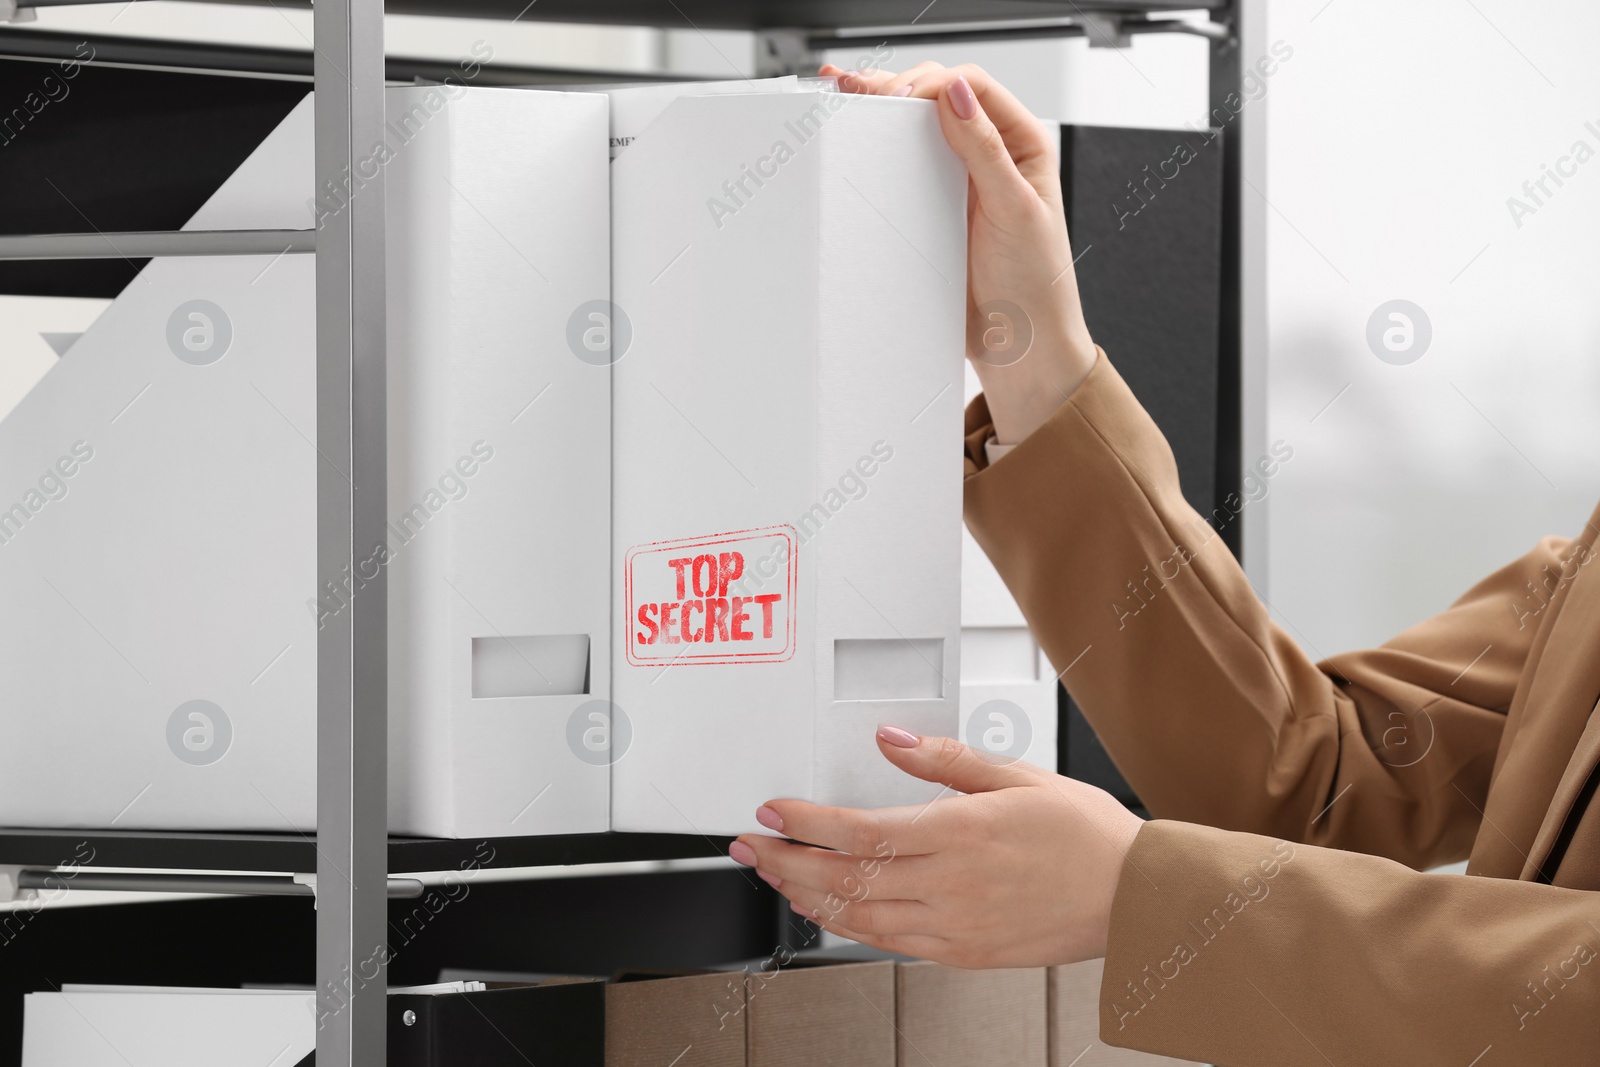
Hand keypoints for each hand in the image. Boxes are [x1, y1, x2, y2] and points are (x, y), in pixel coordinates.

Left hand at [729, 725, 1144, 967]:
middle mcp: (952, 885)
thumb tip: (890, 740)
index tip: (772, 812)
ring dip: (807, 897)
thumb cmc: (1085, 836)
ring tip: (776, 877)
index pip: (860, 832)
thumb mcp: (1018, 776)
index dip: (805, 825)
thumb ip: (944, 760)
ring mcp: (955, 926)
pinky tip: (832, 910)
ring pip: (859, 917)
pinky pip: (890, 943)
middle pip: (845, 878)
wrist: (1134, 898)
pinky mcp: (963, 953)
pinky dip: (849, 926)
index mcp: (962, 835)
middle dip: (786, 862)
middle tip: (750, 846)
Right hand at [821, 62, 1098, 445]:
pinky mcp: (934, 207)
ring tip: (844, 95)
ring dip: (881, 110)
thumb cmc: (1034, 284)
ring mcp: (959, 180)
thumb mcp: (1015, 210)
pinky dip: (878, 149)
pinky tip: (854, 132)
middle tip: (856, 90)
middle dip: (897, 87)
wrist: (1019, 346)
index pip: (972, 89)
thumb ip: (985, 150)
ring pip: (917, 129)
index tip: (898, 99)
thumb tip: (955, 93)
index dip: (932, 84)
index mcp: (1022, 144)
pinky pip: (905, 168)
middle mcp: (992, 155)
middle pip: (939, 99)